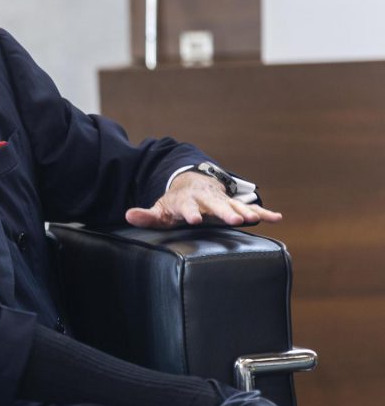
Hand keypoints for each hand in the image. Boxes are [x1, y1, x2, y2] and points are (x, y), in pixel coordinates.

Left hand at [125, 171, 283, 228]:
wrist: (191, 185)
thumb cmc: (174, 203)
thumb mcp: (159, 209)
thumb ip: (146, 215)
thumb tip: (128, 215)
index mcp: (186, 200)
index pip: (187, 207)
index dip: (190, 212)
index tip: (194, 220)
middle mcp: (205, 198)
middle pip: (215, 205)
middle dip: (224, 212)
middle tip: (234, 220)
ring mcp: (221, 200)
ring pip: (234, 205)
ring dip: (244, 211)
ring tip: (254, 219)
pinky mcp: (233, 203)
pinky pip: (251, 207)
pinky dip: (264, 212)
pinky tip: (277, 218)